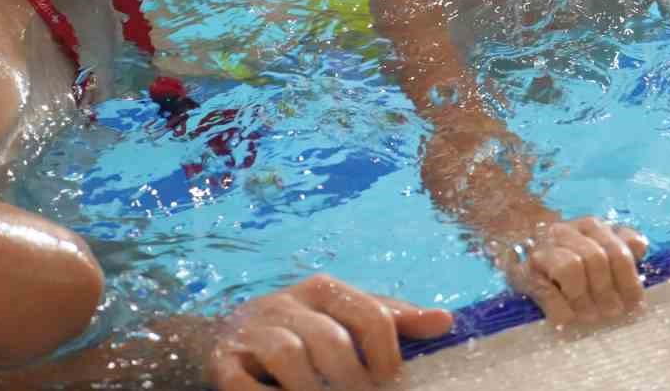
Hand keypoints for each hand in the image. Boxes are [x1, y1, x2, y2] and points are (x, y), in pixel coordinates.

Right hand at [205, 275, 451, 390]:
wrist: (223, 335)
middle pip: (331, 341)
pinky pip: (244, 383)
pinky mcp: (224, 360)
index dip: (387, 354)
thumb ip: (392, 319)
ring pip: (290, 357)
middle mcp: (287, 303)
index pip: (369, 313)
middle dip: (352, 379)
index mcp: (323, 289)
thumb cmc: (302, 327)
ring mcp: (253, 331)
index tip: (390, 381)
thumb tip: (446, 321)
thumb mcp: (345, 315)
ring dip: (312, 390)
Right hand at [498, 216, 647, 326]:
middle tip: (612, 313)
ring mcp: (543, 250)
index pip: (618, 250)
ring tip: (589, 316)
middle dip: (606, 291)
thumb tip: (639, 247)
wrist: (516, 241)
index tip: (633, 303)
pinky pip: (545, 290)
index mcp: (591, 227)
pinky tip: (568, 317)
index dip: (628, 280)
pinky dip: (560, 308)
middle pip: (596, 259)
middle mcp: (566, 232)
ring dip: (583, 297)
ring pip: (571, 267)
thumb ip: (622, 244)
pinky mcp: (523, 271)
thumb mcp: (598, 243)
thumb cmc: (570, 251)